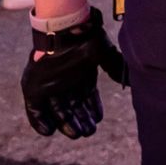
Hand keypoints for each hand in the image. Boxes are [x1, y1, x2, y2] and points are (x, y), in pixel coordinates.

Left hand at [21, 8, 126, 139]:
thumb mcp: (104, 54)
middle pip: (72, 106)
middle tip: (88, 132)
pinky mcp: (33, 86)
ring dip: (65, 123)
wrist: (65, 30)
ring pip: (57, 109)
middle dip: (81, 120)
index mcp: (80, 73)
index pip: (86, 97)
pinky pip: (34, 109)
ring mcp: (48, 83)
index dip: (92, 110)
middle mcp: (65, 80)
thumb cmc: (86, 39)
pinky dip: (40, 121)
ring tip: (75, 134)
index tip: (97, 120)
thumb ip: (115, 67)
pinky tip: (49, 131)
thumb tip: (132, 80)